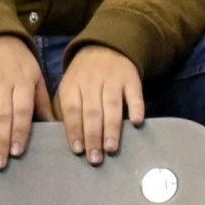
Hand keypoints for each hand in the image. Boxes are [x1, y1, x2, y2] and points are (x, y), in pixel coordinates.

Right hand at [0, 34, 52, 168]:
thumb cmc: (16, 61)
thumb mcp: (34, 75)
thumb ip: (41, 101)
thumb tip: (53, 127)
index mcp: (23, 80)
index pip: (22, 110)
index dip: (19, 131)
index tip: (16, 152)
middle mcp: (2, 80)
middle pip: (1, 114)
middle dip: (0, 140)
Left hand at [56, 45, 145, 163]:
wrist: (106, 46)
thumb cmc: (85, 76)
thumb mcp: (70, 87)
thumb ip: (68, 110)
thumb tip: (69, 141)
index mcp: (72, 86)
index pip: (72, 110)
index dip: (74, 130)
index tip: (78, 150)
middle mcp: (91, 82)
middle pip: (91, 112)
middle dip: (93, 136)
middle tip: (95, 158)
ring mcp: (112, 80)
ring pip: (111, 105)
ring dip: (111, 128)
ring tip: (111, 148)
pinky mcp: (131, 78)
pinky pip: (134, 94)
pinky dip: (136, 107)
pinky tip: (136, 122)